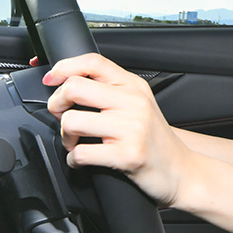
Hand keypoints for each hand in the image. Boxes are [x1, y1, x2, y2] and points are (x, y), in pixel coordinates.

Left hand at [43, 52, 190, 206]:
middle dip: (56, 104)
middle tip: (61, 115)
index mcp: (133, 86)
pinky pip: (81, 154)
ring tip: (75, 143)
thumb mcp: (138, 104)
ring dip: (65, 137)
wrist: (181, 170)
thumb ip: (110, 91)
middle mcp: (133, 102)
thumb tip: (68, 84)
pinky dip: (73, 161)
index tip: (51, 79)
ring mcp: (131, 129)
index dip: (64, 67)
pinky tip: (82, 161)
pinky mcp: (127, 155)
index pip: (93, 62)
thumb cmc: (154, 140)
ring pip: (72, 122)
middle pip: (75, 88)